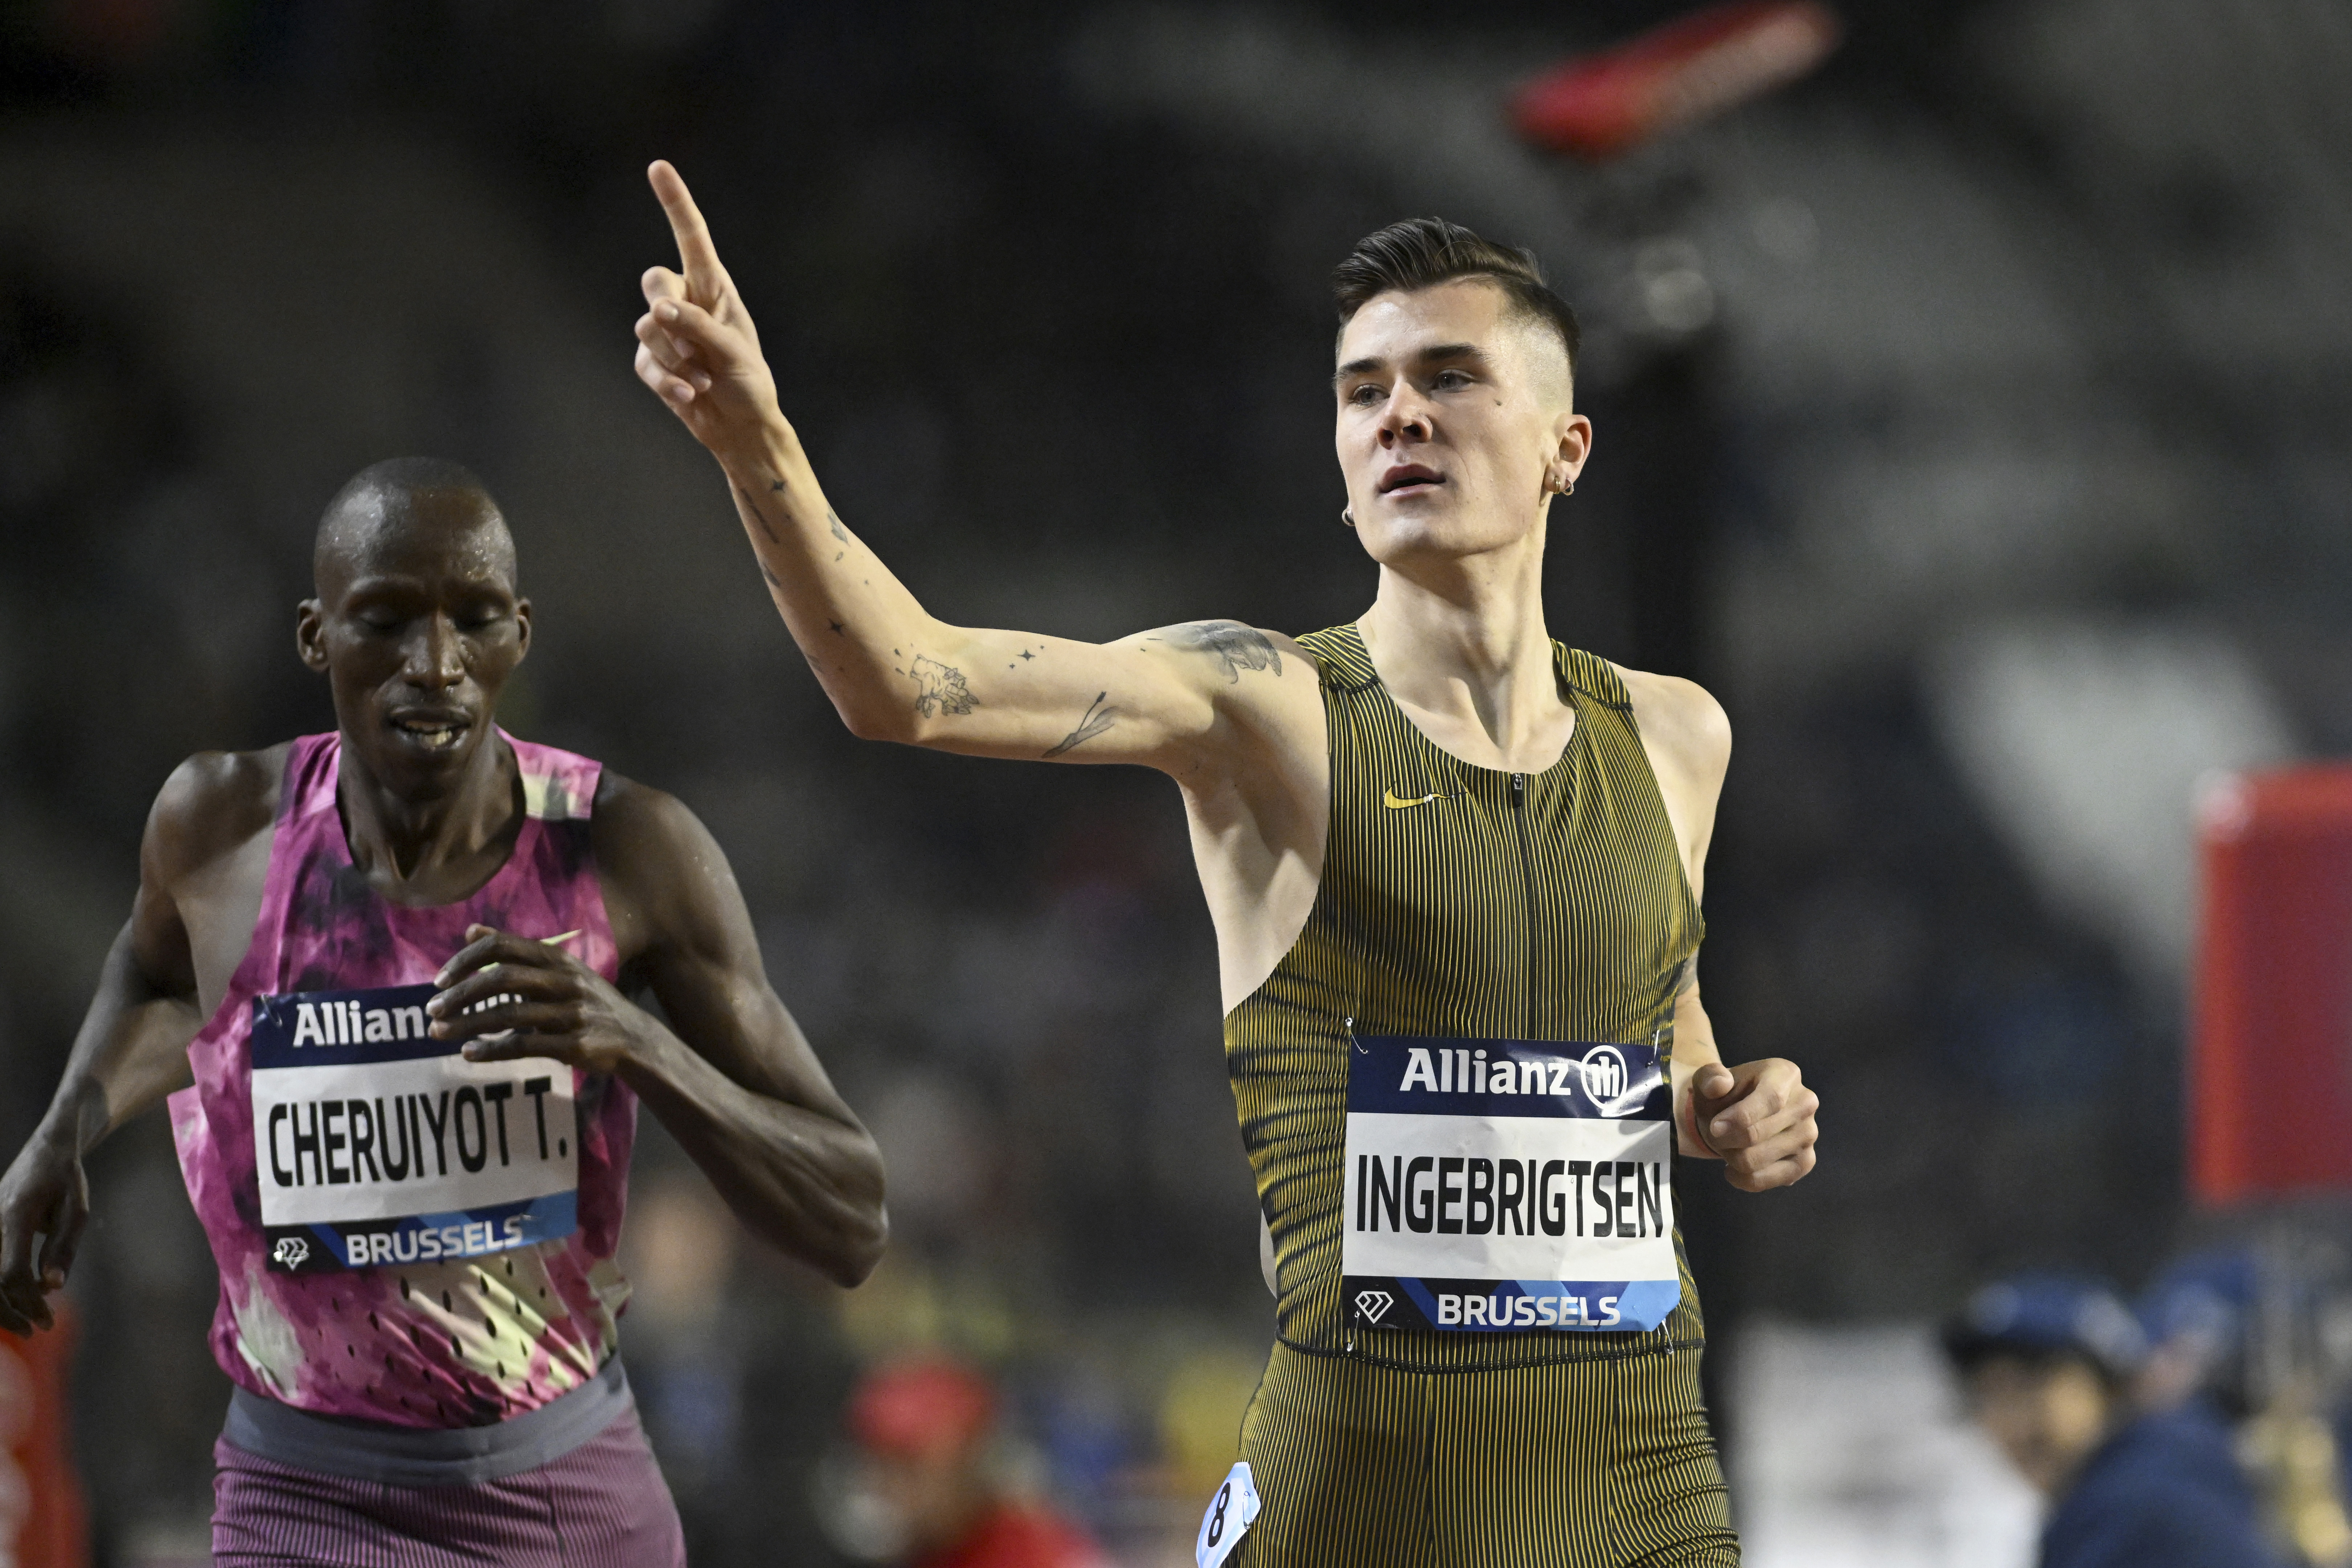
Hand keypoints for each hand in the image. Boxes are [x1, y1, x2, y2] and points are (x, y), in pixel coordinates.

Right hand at [0, 1129, 88, 1333]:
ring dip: (0, 1306)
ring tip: (26, 1322)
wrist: (44, 1150)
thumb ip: (63, 1246)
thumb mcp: (76, 1208)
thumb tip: (53, 1287)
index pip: (12, 1272)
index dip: (28, 1301)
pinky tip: (20, 1298)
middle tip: (38, 1328)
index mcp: (15, 1215)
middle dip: (10, 1312)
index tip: (48, 1319)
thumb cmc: (65, 1179)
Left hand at [427, 925, 653, 1076]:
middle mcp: (564, 981)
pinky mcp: (573, 1045)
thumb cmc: (587, 1002)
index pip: (502, 946)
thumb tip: (471, 930)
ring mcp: (570, 1013)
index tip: (439, 981)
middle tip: (432, 1010)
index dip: (466, 960)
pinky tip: (469, 1053)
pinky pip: (524, 1046)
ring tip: (438, 1033)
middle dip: (460, 994)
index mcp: (557, 958)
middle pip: (502, 978)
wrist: (635, 1038)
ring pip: (508, 1014)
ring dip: (467, 1023)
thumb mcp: (558, 969)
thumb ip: (515, 951)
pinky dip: (492, 1050)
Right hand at [633, 160, 781, 456]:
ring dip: (677, 359)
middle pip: (654, 281)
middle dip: (668, 312)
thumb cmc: (749, 384)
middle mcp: (686, 303)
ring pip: (646, 327)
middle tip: (696, 348)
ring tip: (704, 379)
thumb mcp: (734, 351)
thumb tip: (657, 312)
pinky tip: (690, 396)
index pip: (692, 238)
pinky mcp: (652, 363)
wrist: (741, 426)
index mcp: (714, 288)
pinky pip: (645, 364)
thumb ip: (698, 327)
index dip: (676, 203)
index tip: (658, 167)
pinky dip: (668, 382)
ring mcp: (664, 333)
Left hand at [1690, 1059, 1817, 1191]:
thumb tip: (1719, 1084)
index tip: (1715, 1127)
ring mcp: (1808, 1134)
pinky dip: (1741, 1178)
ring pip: (1755, 1161)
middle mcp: (1805, 1103)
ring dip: (1729, 1157)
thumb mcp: (1709, 1080)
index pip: (1771, 1099)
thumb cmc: (1723, 1095)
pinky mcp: (1805, 1162)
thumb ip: (1709, 1078)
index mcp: (1785, 1074)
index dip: (1739, 1117)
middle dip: (1724, 1139)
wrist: (1734, 1117)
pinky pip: (1765, 1181)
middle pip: (1757, 1134)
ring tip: (1728, 1145)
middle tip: (1715, 1133)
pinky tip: (1733, 1167)